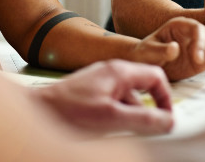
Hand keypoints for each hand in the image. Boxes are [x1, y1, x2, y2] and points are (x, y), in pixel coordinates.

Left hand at [34, 59, 173, 135]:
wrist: (36, 109)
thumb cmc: (68, 110)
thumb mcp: (112, 118)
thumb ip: (143, 119)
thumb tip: (168, 120)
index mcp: (120, 71)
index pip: (156, 77)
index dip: (166, 98)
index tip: (167, 118)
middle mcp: (112, 72)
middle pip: (143, 89)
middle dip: (147, 111)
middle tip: (147, 130)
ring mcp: (100, 81)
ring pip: (127, 99)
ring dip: (130, 117)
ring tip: (121, 133)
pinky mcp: (91, 92)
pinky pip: (113, 103)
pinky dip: (116, 117)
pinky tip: (107, 131)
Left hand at [128, 17, 204, 80]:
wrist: (148, 64)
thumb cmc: (145, 55)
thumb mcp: (147, 52)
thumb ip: (160, 50)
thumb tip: (175, 48)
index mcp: (180, 25)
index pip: (197, 28)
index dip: (200, 42)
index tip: (197, 59)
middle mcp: (195, 32)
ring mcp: (203, 44)